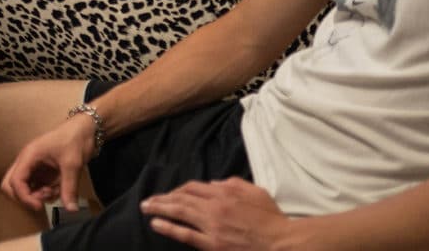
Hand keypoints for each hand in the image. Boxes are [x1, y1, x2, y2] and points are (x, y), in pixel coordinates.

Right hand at [0, 114, 98, 214]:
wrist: (84, 129)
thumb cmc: (74, 140)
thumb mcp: (72, 164)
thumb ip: (69, 188)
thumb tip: (71, 209)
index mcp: (29, 156)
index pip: (15, 181)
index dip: (24, 197)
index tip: (40, 206)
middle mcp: (26, 162)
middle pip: (10, 185)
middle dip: (25, 197)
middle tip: (42, 200)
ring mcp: (32, 167)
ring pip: (23, 188)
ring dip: (37, 196)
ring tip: (54, 191)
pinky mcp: (41, 171)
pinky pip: (36, 187)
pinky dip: (44, 193)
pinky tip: (57, 188)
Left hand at [141, 179, 292, 248]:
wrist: (282, 243)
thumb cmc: (272, 219)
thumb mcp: (255, 192)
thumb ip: (233, 184)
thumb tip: (214, 183)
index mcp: (225, 193)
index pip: (194, 188)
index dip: (179, 190)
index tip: (171, 194)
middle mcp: (214, 207)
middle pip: (181, 198)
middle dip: (162, 198)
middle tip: (148, 200)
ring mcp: (212, 226)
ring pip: (179, 212)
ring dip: (159, 208)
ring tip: (146, 208)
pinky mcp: (212, 244)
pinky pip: (185, 234)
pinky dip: (168, 227)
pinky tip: (156, 224)